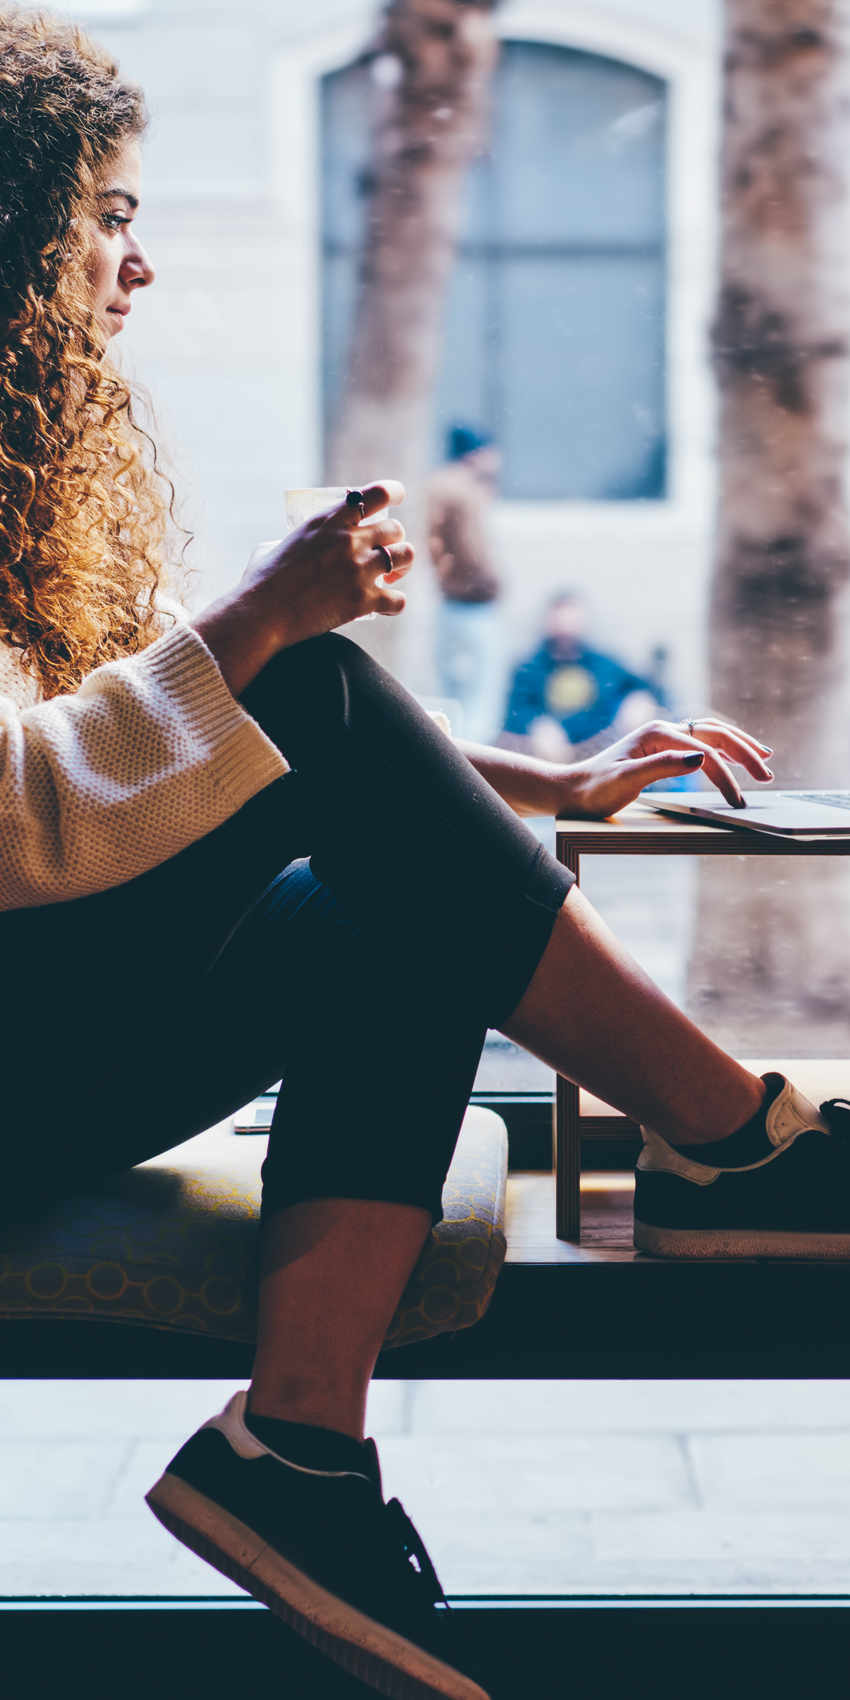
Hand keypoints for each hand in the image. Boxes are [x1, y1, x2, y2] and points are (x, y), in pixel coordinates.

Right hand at [242, 482, 413, 645]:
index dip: (394, 492)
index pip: (377, 493)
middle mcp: (350, 540)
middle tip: (384, 554)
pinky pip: (399, 600)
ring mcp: (359, 570)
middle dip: (393, 540)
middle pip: (395, 528)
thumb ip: (299, 540)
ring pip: (406, 557)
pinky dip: (395, 604)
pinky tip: (385, 607)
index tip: (398, 497)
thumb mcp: (276, 545)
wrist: (260, 614)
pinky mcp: (363, 601)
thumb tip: (302, 546)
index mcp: (329, 520)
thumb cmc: (261, 581)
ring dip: (402, 566)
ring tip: (390, 577)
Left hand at [554, 717, 773, 819]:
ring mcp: (664, 738)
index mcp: (657, 734)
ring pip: (712, 734)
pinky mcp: (662, 749)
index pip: (704, 753)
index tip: (738, 803)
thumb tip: (702, 757)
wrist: (570, 791)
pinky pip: (702, 742)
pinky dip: (724, 748)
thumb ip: (663, 767)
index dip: (726, 777)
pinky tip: (735, 756)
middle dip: (745, 753)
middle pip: (716, 734)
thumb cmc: (594, 790)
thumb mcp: (626, 781)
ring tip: (764, 758)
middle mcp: (663, 730)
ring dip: (739, 745)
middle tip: (767, 774)